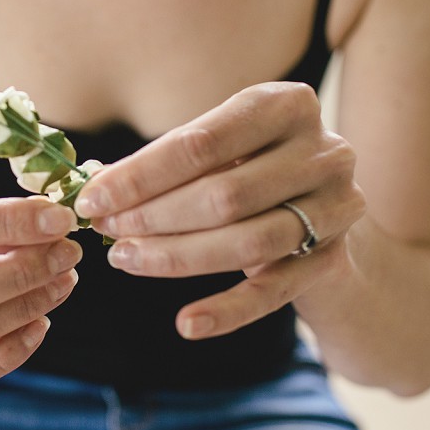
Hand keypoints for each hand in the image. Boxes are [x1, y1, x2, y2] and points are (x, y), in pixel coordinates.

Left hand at [74, 82, 364, 339]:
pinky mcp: (335, 259)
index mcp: (286, 106)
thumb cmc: (256, 173)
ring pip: (247, 242)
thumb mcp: (222, 153)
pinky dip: (228, 310)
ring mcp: (337, 206)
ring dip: (178, 257)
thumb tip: (95, 186)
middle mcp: (323, 151)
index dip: (141, 176)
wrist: (332, 219)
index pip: (201, 144)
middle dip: (154, 217)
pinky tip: (187, 323)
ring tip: (128, 260)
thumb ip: (168, 164)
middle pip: (224, 194)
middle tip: (107, 233)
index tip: (93, 200)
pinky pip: (274, 291)